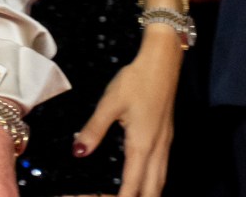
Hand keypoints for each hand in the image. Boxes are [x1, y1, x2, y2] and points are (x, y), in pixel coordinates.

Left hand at [73, 31, 179, 196]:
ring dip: (149, 192)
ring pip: (161, 180)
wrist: (163, 62)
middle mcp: (157, 149)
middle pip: (153, 188)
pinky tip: (146, 178)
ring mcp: (165, 143)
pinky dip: (155, 181)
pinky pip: (163, 168)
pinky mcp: (167, 136)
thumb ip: (94, 129)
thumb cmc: (136, 80)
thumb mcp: (110, 102)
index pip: (133, 184)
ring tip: (135, 196)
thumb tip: (78, 152)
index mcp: (141, 144)